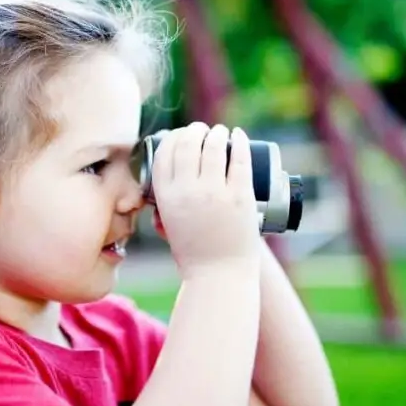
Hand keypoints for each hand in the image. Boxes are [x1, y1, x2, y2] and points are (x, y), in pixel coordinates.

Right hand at [149, 122, 262, 278]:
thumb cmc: (193, 253)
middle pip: (188, 144)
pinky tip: (239, 135)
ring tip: (220, 132)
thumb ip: (165, 203)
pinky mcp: (240, 195)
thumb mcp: (168, 225)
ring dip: (216, 133)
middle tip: (202, 130)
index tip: (181, 135)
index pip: (164, 154)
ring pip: (214, 147)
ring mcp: (215, 192)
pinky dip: (240, 143)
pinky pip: (240, 159)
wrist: (219, 274)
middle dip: (194, 131)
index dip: (173, 138)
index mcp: (166, 197)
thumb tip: (171, 180)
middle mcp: (188, 191)